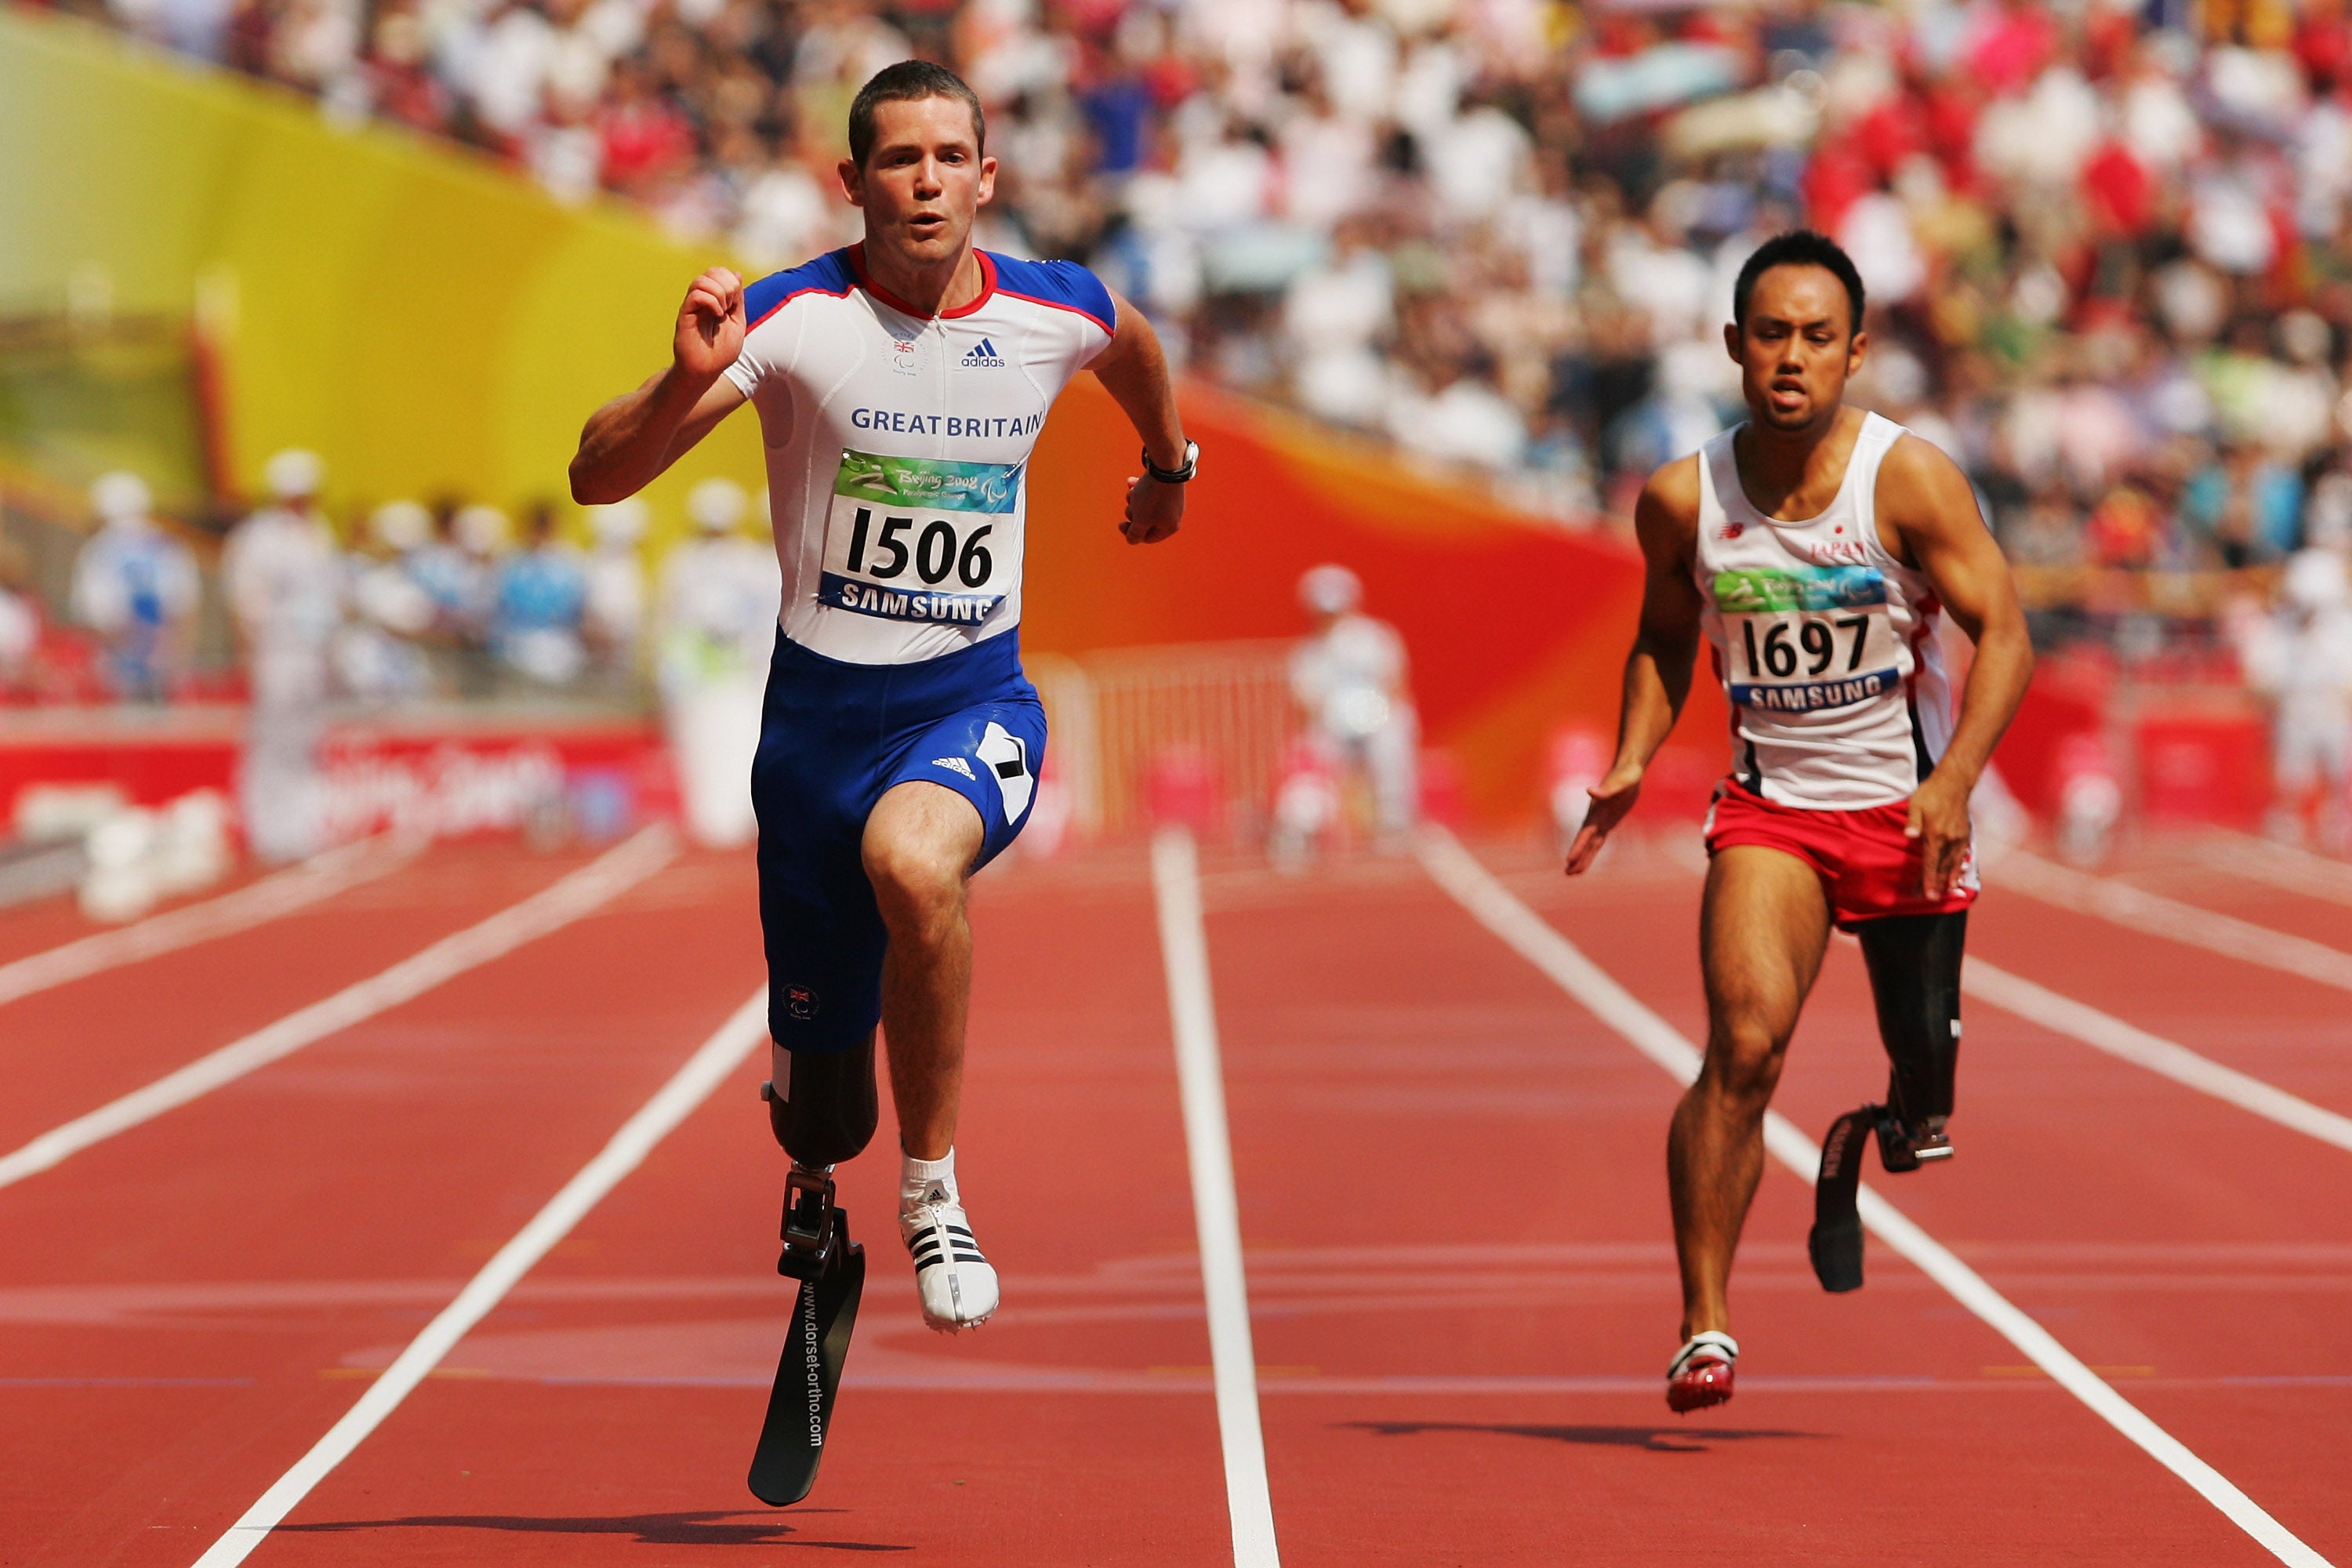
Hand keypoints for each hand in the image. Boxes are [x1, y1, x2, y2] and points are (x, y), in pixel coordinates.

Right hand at [674, 267, 744, 379]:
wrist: (706, 371)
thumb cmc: (721, 352)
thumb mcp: (737, 321)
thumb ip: (738, 299)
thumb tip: (736, 273)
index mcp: (714, 299)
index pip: (720, 272)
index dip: (732, 281)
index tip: (734, 304)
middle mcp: (702, 300)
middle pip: (712, 271)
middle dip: (727, 285)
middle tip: (730, 306)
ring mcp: (692, 306)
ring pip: (701, 280)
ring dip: (719, 292)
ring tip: (722, 311)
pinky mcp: (685, 315)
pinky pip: (695, 295)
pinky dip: (711, 301)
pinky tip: (717, 315)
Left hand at [1121, 471, 1183, 543]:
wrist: (1165, 465)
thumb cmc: (1152, 497)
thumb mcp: (1141, 520)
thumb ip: (1135, 534)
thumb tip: (1131, 540)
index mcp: (1170, 527)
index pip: (1148, 538)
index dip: (1132, 533)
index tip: (1120, 524)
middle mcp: (1173, 515)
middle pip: (1146, 521)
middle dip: (1134, 512)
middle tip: (1130, 504)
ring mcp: (1170, 499)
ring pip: (1145, 505)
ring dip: (1135, 499)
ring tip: (1133, 490)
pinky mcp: (1166, 486)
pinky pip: (1149, 492)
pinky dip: (1139, 488)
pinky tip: (1132, 481)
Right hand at [1565, 762, 1643, 874]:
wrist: (1629, 771)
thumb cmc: (1626, 775)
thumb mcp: (1620, 782)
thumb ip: (1606, 789)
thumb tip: (1590, 791)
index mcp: (1596, 811)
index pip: (1585, 833)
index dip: (1578, 847)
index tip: (1569, 860)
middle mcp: (1596, 818)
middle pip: (1584, 842)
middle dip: (1576, 858)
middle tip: (1567, 874)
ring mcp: (1601, 821)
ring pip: (1590, 845)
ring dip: (1582, 859)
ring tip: (1572, 874)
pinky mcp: (1608, 823)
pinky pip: (1598, 841)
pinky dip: (1592, 852)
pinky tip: (1586, 862)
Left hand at [1905, 771, 1973, 896]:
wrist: (1954, 782)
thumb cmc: (1930, 793)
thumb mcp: (1915, 804)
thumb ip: (1912, 822)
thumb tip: (1908, 836)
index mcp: (1935, 834)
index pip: (1930, 863)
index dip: (1927, 880)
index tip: (1925, 895)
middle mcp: (1949, 839)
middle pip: (1941, 867)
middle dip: (1935, 884)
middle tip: (1930, 899)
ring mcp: (1959, 838)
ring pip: (1952, 864)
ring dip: (1946, 879)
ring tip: (1943, 893)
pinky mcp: (1965, 834)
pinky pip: (1961, 856)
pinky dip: (1957, 868)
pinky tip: (1955, 878)